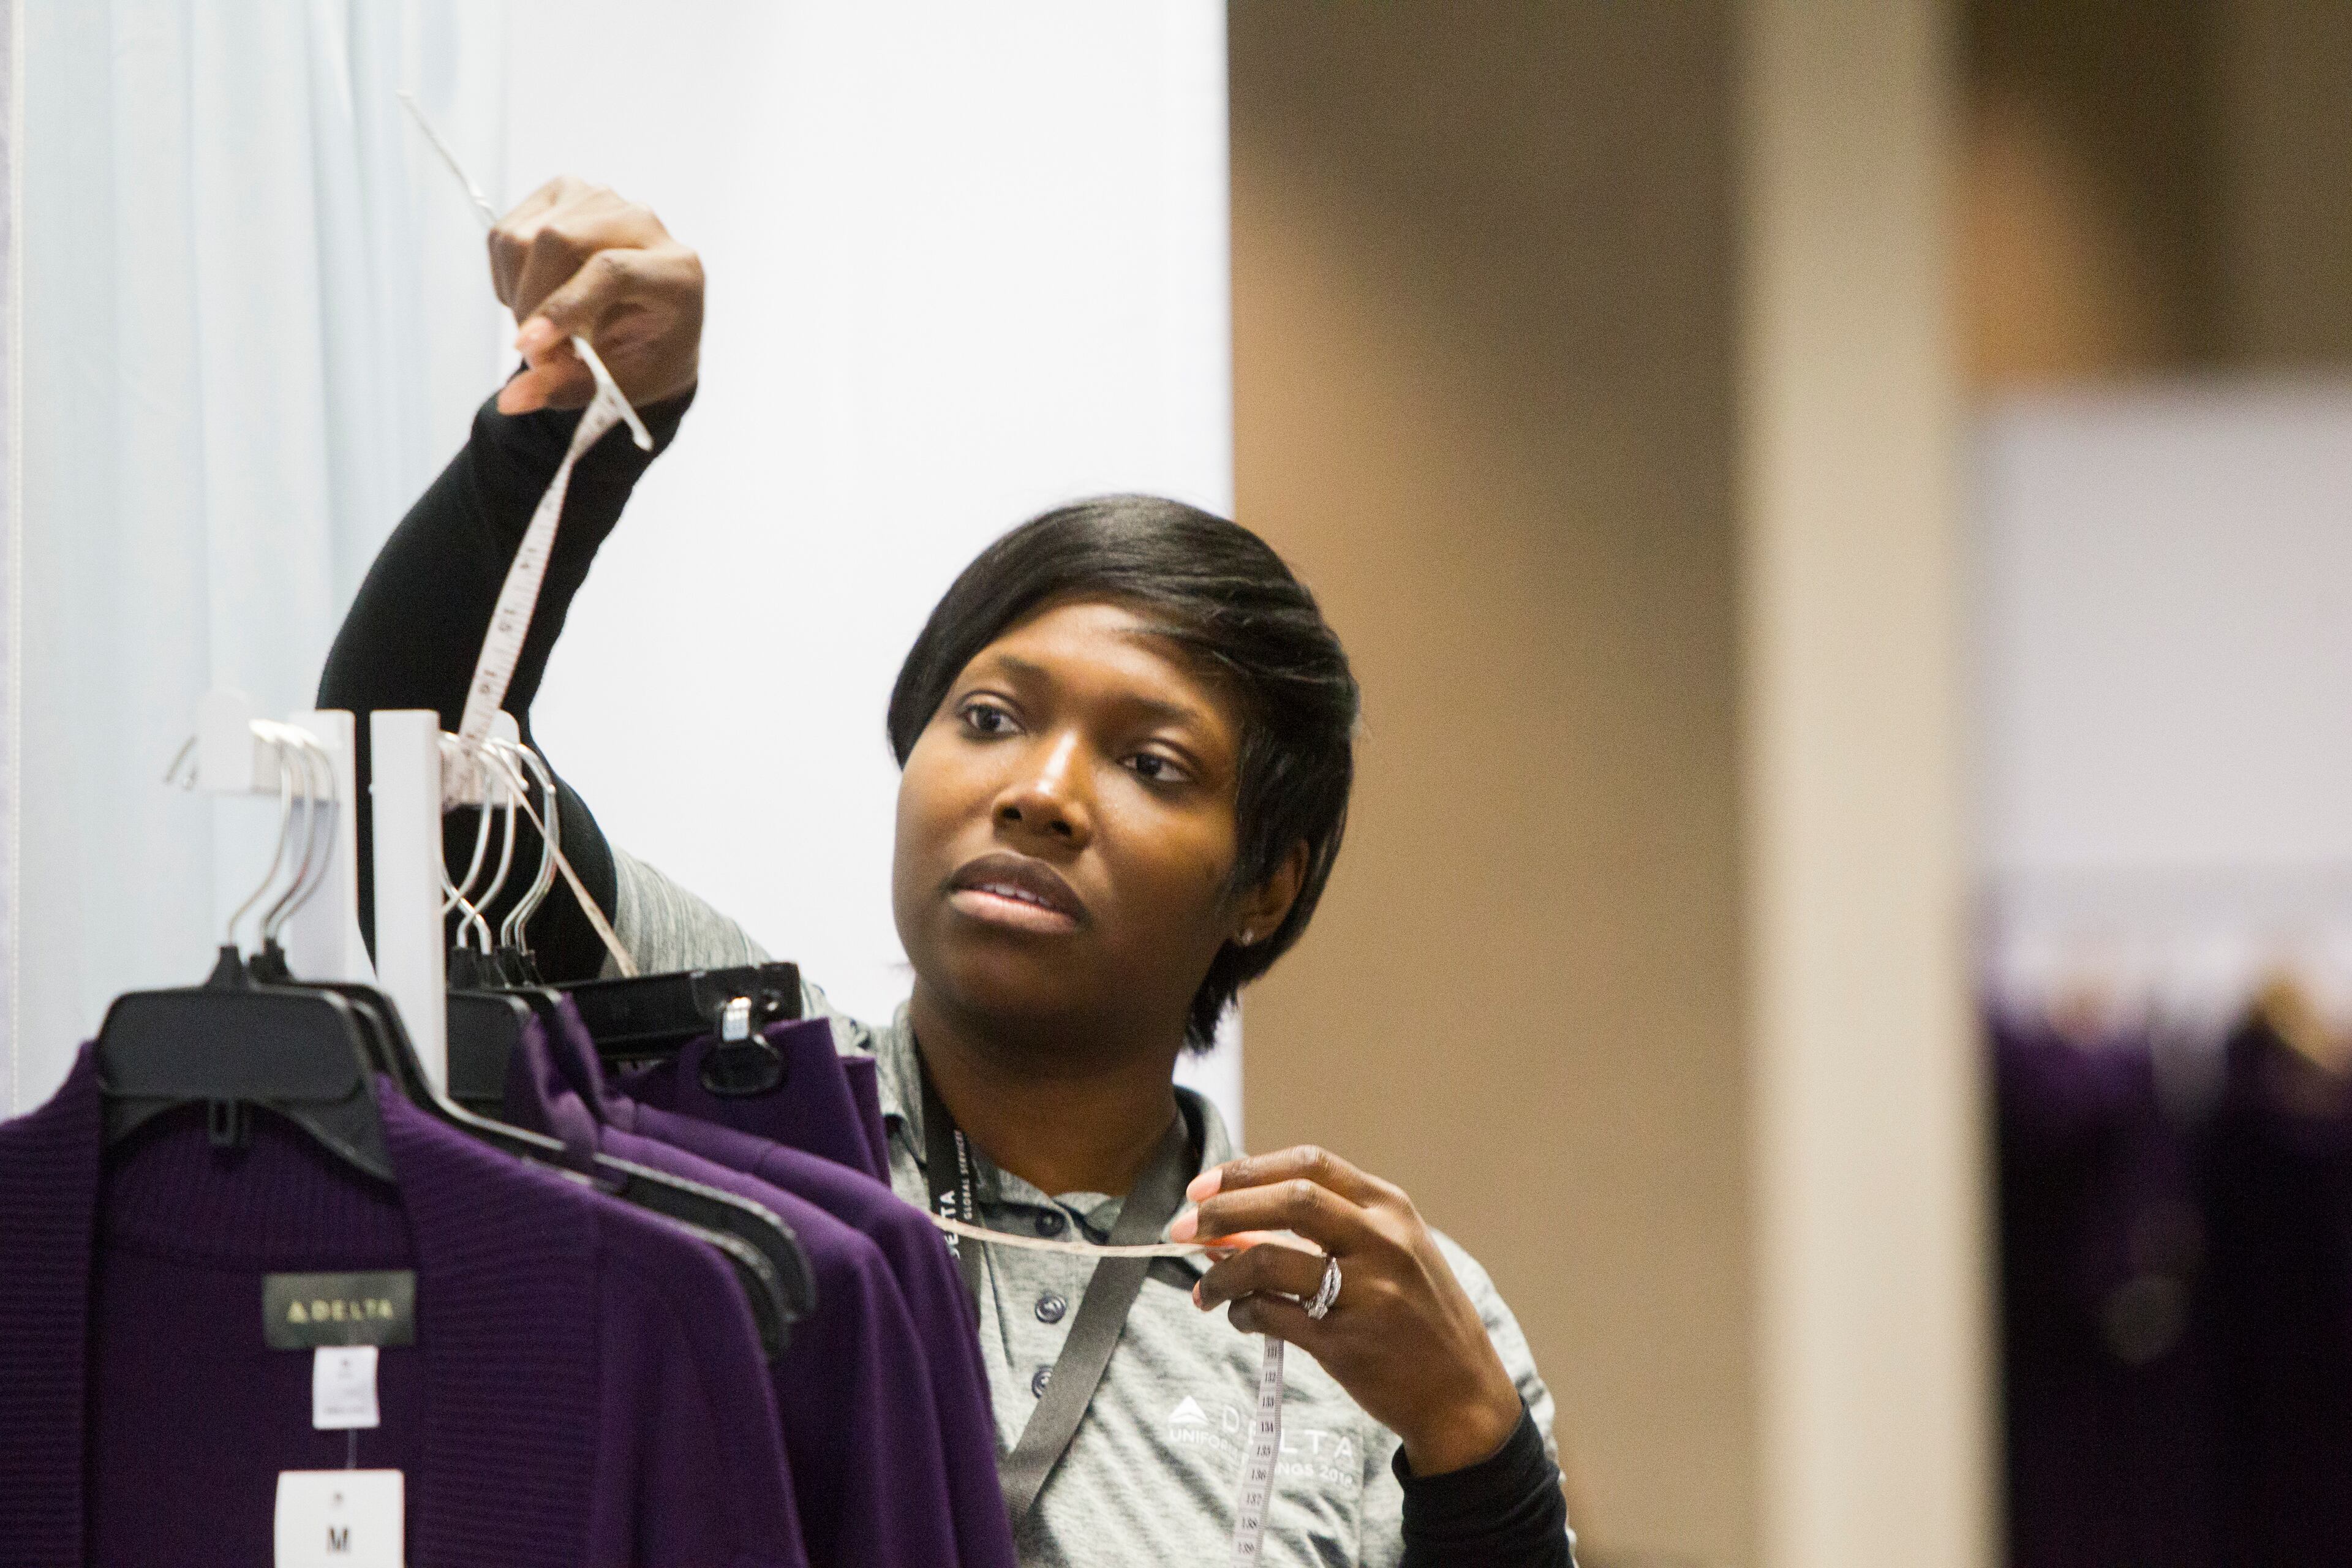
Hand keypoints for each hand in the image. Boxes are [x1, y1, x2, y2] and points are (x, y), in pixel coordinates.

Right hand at [486, 175, 703, 414]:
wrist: (651, 322)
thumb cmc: (646, 355)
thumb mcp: (622, 386)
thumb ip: (569, 391)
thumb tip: (509, 401)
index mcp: (676, 270)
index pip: (612, 270)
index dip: (563, 307)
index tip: (528, 348)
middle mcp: (643, 223)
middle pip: (557, 240)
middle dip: (532, 303)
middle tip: (538, 354)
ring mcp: (600, 199)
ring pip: (524, 237)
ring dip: (518, 295)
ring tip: (544, 329)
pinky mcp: (563, 193)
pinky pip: (506, 234)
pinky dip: (507, 278)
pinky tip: (536, 299)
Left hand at [1170, 1145, 1524, 1475]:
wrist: (1463, 1393)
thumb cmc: (1418, 1315)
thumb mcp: (1391, 1253)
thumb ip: (1326, 1229)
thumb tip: (1233, 1222)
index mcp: (1391, 1208)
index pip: (1310, 1165)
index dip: (1247, 1170)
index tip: (1203, 1186)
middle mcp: (1382, 1242)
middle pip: (1288, 1200)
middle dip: (1223, 1209)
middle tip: (1183, 1227)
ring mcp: (1366, 1292)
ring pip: (1268, 1261)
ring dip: (1222, 1272)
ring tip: (1205, 1288)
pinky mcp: (1345, 1343)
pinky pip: (1270, 1316)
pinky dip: (1242, 1313)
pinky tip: (1239, 1317)